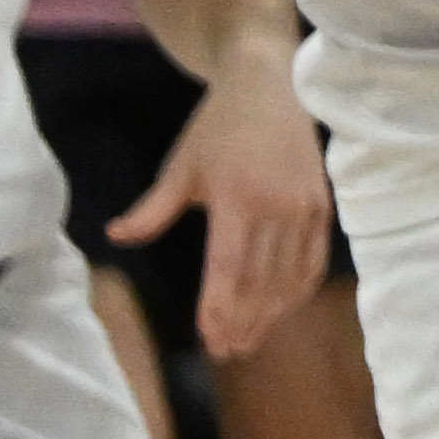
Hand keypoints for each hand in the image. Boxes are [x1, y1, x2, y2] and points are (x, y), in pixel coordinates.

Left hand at [109, 71, 329, 359]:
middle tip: (228, 351)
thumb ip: (153, 208)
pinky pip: (312, 260)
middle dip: (244, 320)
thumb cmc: (219, 127)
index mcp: (238, 197)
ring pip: (289, 276)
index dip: (220, 306)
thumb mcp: (180, 165)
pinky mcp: (322, 207)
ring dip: (270, 314)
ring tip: (251, 340)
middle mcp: (277, 207)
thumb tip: (116, 237)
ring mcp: (306, 208)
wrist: (272, 87)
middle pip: (262, 280)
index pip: (229, 266)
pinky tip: (283, 310)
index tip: (210, 337)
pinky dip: (298, 290)